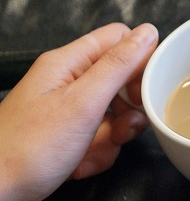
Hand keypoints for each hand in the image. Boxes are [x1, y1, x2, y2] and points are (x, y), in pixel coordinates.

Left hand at [0, 23, 158, 200]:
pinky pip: (101, 140)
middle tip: (124, 126)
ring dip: (114, 137)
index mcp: (68, 63)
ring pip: (115, 115)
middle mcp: (68, 83)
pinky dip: (98, 155)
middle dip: (131, 107)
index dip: (140, 60)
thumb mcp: (83, 102)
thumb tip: (148, 33)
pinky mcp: (67, 138)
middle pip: (121, 81)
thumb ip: (118, 66)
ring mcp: (67, 113)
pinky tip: (80, 167)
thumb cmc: (29, 149)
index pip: (118, 40)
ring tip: (94, 152)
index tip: (148, 87)